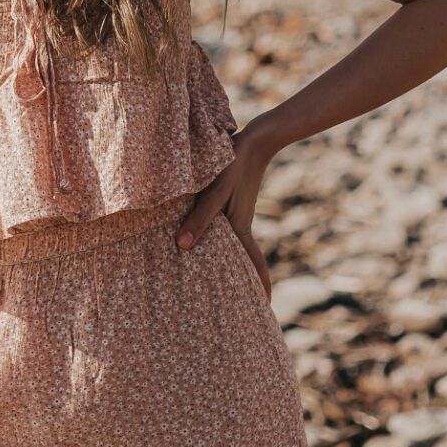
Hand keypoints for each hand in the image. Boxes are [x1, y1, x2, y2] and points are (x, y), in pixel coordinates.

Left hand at [175, 120, 275, 300]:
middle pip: (242, 259)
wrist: (253, 139)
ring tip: (213, 275)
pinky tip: (200, 236)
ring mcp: (235, 213)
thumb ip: (198, 220)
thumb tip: (181, 248)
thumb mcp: (214, 194)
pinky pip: (222, 228)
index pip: (253, 265)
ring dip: (227, 259)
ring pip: (231, 244)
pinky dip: (214, 238)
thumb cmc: (233, 166)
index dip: (260, 287)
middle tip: (235, 302)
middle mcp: (239, 225)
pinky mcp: (229, 201)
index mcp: (240, 229)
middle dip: (242, 281)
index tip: (265, 307)